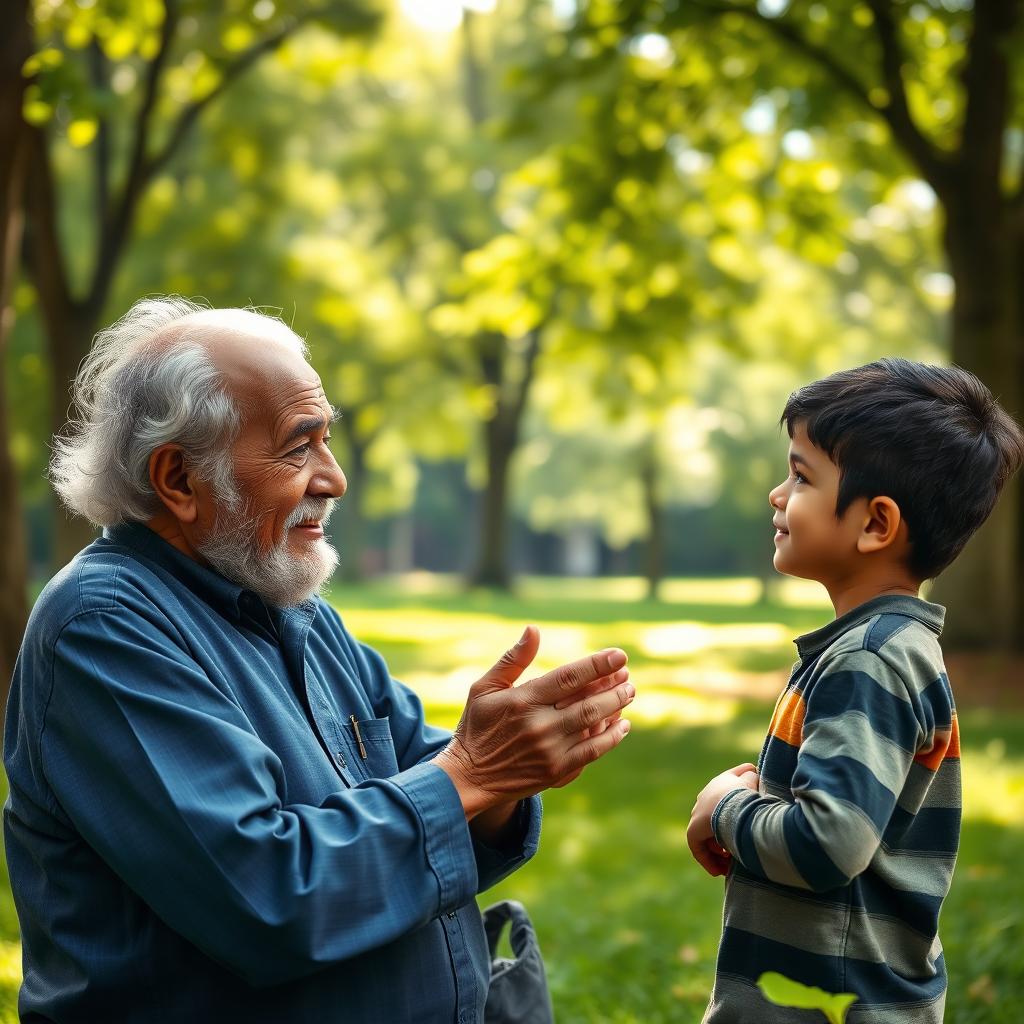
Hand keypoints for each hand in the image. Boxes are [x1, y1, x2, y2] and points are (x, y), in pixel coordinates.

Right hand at [434, 625, 633, 817]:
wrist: (468, 777)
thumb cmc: (478, 725)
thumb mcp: (485, 687)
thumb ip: (513, 659)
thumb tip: (533, 629)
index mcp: (523, 700)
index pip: (569, 677)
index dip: (598, 665)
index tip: (619, 655)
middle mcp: (539, 725)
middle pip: (588, 702)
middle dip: (613, 686)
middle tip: (627, 676)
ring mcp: (550, 751)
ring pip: (594, 725)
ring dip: (616, 708)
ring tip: (629, 693)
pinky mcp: (556, 772)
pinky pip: (592, 752)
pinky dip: (611, 737)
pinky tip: (623, 726)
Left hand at [686, 763, 758, 876]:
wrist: (736, 802)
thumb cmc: (751, 793)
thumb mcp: (755, 782)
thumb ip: (755, 778)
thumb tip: (756, 773)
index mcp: (721, 782)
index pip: (726, 793)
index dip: (736, 807)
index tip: (745, 821)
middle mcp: (707, 796)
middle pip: (714, 816)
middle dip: (725, 832)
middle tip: (736, 848)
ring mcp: (699, 812)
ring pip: (707, 833)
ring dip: (719, 848)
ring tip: (730, 861)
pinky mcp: (694, 829)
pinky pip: (699, 846)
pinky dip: (708, 858)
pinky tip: (718, 871)